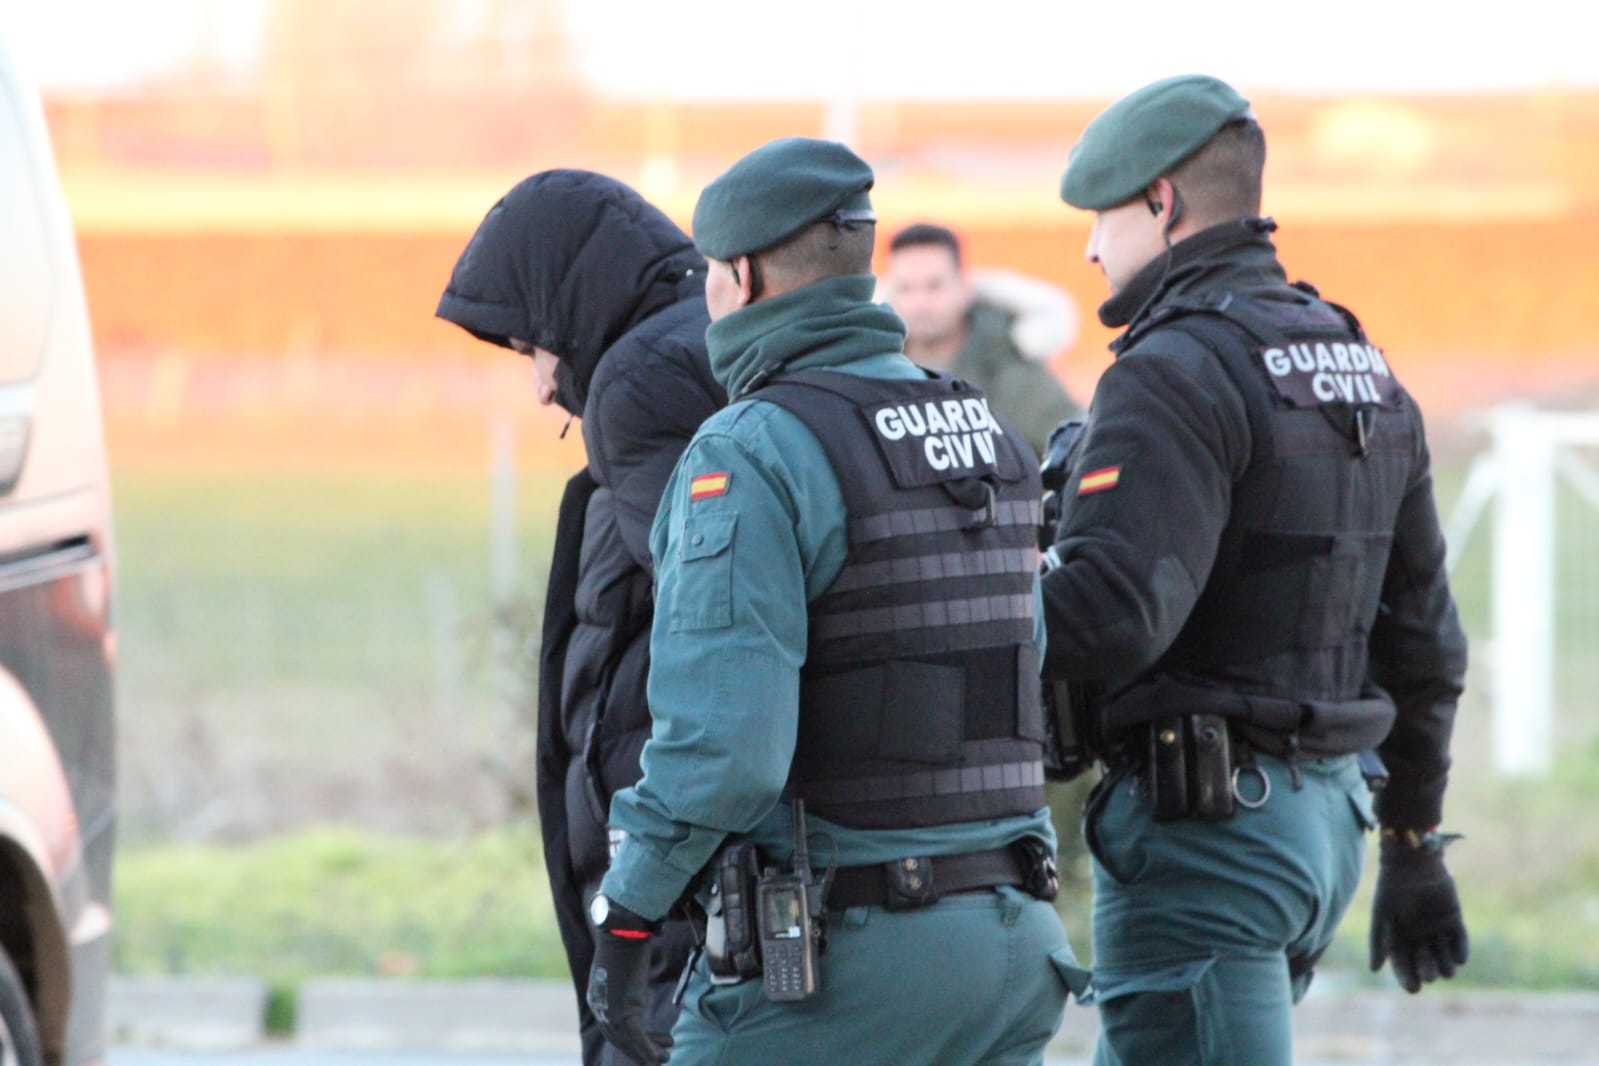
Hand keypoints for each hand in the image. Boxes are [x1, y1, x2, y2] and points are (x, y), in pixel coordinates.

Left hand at [586, 903, 671, 1064]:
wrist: (623, 932)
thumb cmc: (625, 940)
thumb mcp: (622, 965)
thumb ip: (625, 977)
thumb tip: (635, 970)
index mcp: (596, 998)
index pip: (612, 1027)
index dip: (631, 1038)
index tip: (650, 1039)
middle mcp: (600, 1009)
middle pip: (619, 1039)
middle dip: (639, 1049)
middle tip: (659, 1054)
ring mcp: (610, 1012)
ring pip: (630, 1042)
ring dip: (648, 1053)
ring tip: (665, 1056)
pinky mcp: (624, 1012)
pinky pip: (638, 1038)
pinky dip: (649, 1049)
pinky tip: (661, 1055)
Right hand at [1369, 842, 1468, 993]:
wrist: (1410, 862)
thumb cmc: (1391, 888)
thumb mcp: (1381, 916)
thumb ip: (1378, 942)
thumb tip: (1374, 970)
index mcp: (1399, 937)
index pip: (1403, 964)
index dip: (1407, 977)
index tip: (1413, 989)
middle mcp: (1419, 936)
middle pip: (1425, 963)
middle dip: (1427, 971)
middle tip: (1429, 976)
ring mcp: (1437, 929)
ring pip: (1444, 956)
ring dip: (1446, 966)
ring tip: (1446, 971)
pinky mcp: (1454, 920)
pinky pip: (1460, 940)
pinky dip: (1461, 950)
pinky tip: (1460, 958)